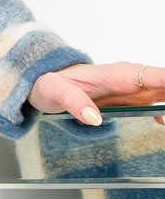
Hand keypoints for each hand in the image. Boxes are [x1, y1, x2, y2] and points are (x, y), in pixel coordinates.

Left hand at [27, 61, 164, 126]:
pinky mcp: (131, 99)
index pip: (149, 75)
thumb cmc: (50, 83)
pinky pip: (157, 102)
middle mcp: (129, 80)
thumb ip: (74, 104)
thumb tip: (94, 119)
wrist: (45, 82)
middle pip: (164, 83)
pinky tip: (164, 123)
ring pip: (164, 92)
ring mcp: (132, 89)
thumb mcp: (55, 93)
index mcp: (114, 75)